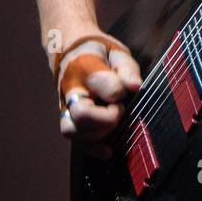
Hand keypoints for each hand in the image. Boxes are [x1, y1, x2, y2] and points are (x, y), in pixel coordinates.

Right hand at [57, 36, 141, 160]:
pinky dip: (92, 149)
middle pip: (81, 114)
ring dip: (98, 133)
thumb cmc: (99, 52)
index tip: (128, 88)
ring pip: (72, 130)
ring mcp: (65, 106)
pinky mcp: (67, 118)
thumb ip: (127, 69)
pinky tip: (108, 150)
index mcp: (85, 67)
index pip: (101, 84)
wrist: (70, 50)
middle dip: (107, 118)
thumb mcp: (116, 52)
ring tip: (113, 122)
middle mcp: (71, 89)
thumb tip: (135, 86)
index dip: (119, 91)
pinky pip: (74, 141)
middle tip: (120, 109)